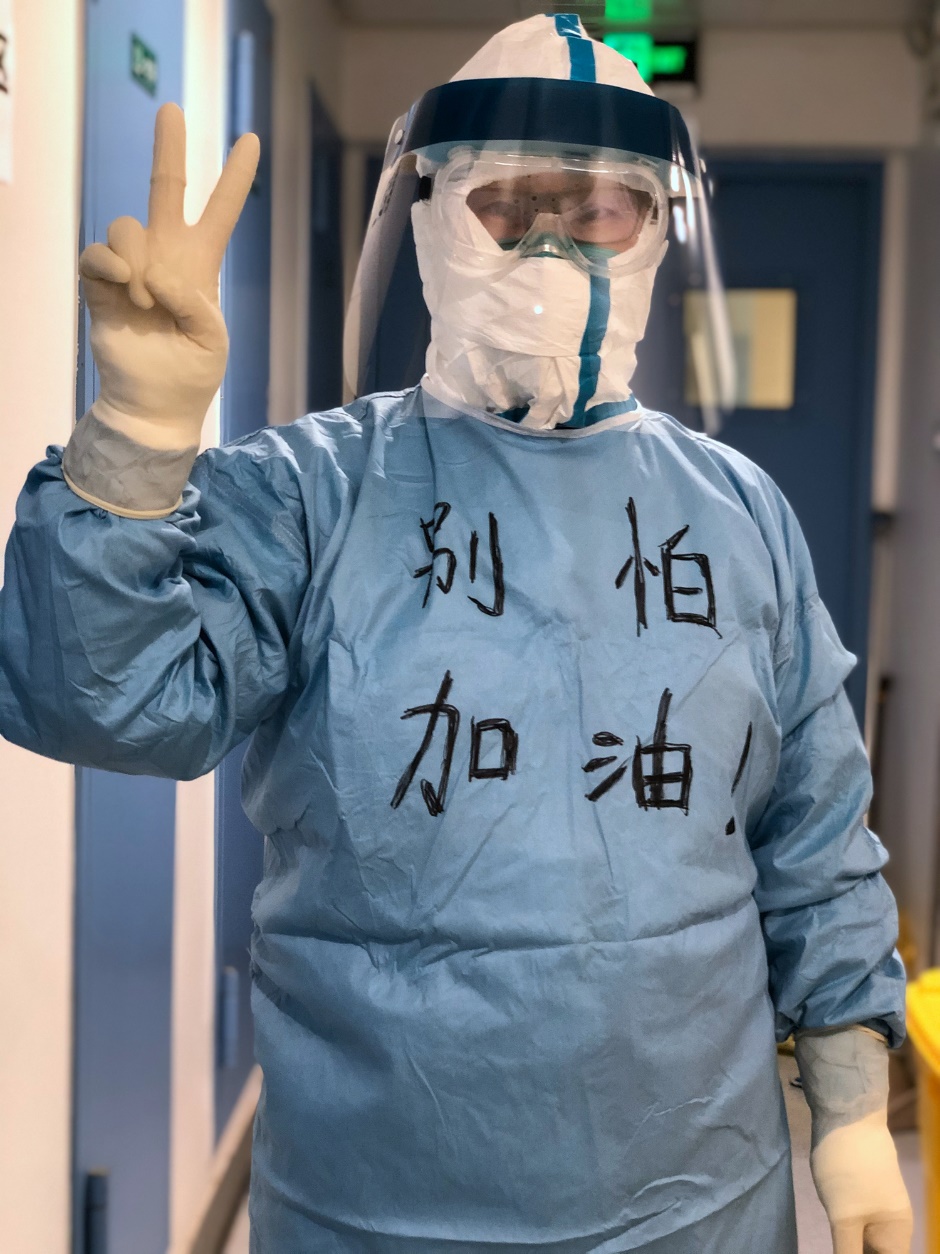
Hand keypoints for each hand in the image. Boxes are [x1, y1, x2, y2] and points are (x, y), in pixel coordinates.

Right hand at [78, 103, 259, 449]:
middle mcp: (165, 256)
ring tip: (145, 301)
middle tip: (172, 108)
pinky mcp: (100, 282)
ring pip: (127, 225)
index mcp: (201, 265)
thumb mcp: (211, 339)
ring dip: (138, 261)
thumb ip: (194, 301)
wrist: (154, 403)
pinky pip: (98, 252)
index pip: (220, 211)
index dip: (235, 177)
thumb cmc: (190, 374)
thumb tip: (155, 276)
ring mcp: (130, 266)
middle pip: (166, 188)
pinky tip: (124, 289)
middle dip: (169, 147)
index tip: (251, 140)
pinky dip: (111, 266)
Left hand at [810, 1113, 912, 1252]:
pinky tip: (830, 1235)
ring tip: (831, 1242)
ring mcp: (875, 1206)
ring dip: (849, 1247)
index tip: (844, 1253)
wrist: (847, 1113)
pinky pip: (855, 1224)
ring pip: (864, 1242)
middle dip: (855, 1253)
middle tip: (833, 1245)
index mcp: (896, 1234)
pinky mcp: (859, 1191)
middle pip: (876, 1253)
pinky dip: (844, 1235)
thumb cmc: (849, 1167)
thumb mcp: (844, 1217)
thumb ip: (848, 1251)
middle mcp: (891, 1224)